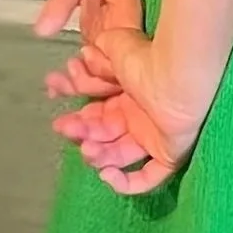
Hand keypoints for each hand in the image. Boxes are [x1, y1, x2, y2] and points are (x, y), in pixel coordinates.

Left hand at [35, 0, 143, 96]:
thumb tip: (42, 31)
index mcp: (132, 17)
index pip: (124, 62)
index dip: (100, 74)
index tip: (73, 68)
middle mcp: (131, 30)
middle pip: (120, 75)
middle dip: (90, 87)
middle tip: (56, 84)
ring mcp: (119, 31)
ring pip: (108, 70)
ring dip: (82, 82)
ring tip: (54, 85)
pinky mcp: (107, 28)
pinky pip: (97, 57)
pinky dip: (79, 70)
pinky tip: (56, 80)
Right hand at [49, 29, 212, 196]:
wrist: (176, 71)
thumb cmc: (145, 58)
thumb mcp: (115, 49)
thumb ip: (98, 57)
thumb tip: (84, 56)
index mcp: (130, 94)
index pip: (98, 111)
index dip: (78, 113)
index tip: (57, 106)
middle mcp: (141, 116)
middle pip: (104, 133)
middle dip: (81, 131)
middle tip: (63, 127)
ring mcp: (155, 136)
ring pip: (119, 155)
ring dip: (98, 155)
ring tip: (87, 147)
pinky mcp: (169, 154)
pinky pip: (149, 178)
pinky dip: (126, 183)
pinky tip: (107, 174)